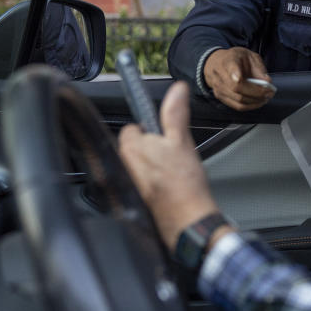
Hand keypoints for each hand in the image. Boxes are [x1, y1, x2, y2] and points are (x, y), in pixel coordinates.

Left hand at [119, 81, 221, 250]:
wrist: (188, 221)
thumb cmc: (184, 185)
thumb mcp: (183, 142)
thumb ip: (175, 113)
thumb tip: (176, 89)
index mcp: (130, 148)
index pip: (133, 127)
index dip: (152, 130)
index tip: (165, 137)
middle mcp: (122, 165)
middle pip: (136, 146)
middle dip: (152, 148)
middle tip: (173, 156)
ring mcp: (127, 183)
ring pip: (140, 164)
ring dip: (154, 165)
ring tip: (173, 173)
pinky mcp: (135, 198)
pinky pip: (142, 181)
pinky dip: (153, 182)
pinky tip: (169, 187)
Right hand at [202, 46, 274, 110]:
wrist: (217, 62)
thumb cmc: (235, 58)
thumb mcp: (250, 56)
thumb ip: (259, 68)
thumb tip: (268, 82)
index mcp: (228, 61)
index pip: (231, 70)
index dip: (236, 76)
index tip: (241, 79)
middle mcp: (220, 75)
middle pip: (237, 88)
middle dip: (256, 93)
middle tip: (269, 92)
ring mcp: (218, 87)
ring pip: (238, 100)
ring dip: (255, 101)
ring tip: (265, 98)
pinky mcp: (220, 96)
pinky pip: (236, 106)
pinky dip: (250, 106)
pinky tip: (257, 102)